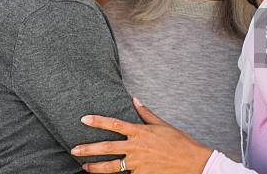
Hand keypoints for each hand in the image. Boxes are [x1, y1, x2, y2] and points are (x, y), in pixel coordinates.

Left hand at [72, 98, 212, 173]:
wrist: (192, 162)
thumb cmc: (179, 142)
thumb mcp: (162, 125)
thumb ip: (146, 113)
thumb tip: (134, 99)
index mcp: (140, 132)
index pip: (114, 124)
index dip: (98, 121)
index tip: (84, 119)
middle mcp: (136, 148)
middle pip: (106, 148)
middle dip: (88, 149)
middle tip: (73, 149)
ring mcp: (138, 164)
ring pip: (111, 167)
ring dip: (96, 168)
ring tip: (84, 168)